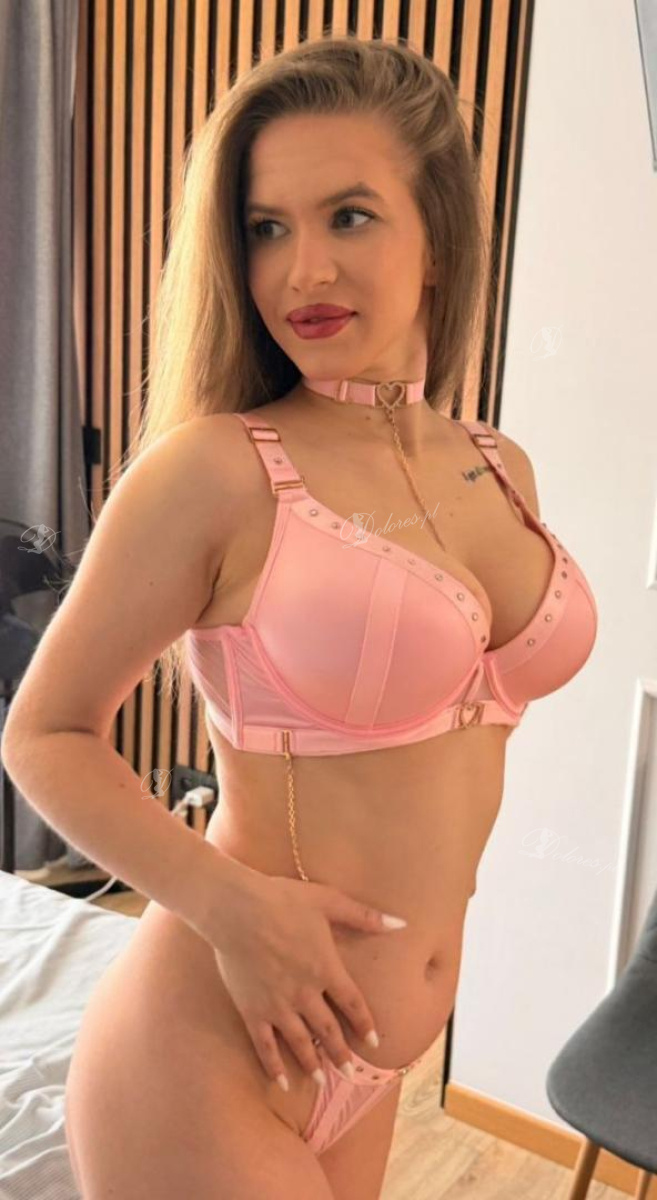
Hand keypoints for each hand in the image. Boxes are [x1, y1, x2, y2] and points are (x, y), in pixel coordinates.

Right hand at [209, 871, 407, 1089]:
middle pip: (327, 1030)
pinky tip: (281, 1081)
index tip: (373, 1042)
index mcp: (325, 969)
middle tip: (349, 1071)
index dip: (364, 1023)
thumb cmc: (283, 900)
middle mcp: (305, 993)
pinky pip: (265, 1044)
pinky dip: (273, 1065)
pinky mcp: (252, 1010)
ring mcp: (277, 1005)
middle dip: (340, 1052)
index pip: (352, 1003)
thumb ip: (365, 916)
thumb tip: (400, 923)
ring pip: (300, 1042)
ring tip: (321, 1080)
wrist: (237, 910)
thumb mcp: (329, 901)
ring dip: (312, 1062)